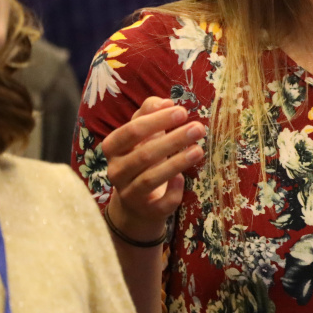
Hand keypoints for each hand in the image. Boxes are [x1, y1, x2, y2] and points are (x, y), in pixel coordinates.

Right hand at [102, 96, 205, 242]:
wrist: (137, 200)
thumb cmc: (142, 156)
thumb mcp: (141, 133)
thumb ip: (149, 113)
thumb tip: (165, 102)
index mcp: (113, 148)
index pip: (132, 131)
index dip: (157, 120)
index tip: (182, 111)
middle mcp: (116, 171)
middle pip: (144, 155)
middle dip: (173, 140)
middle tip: (198, 128)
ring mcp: (129, 193)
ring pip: (151, 179)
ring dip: (177, 162)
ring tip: (199, 149)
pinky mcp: (146, 211)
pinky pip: (162, 203)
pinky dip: (174, 190)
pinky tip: (183, 179)